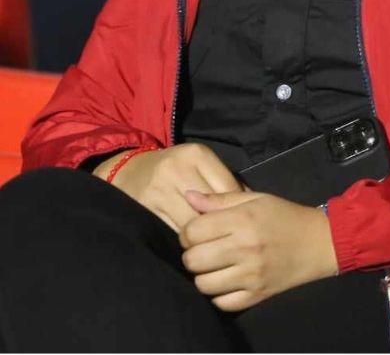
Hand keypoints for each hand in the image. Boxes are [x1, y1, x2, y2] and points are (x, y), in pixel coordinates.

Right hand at [93, 142, 243, 232]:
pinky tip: (190, 244)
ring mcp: (158, 191)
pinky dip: (183, 241)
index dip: (236, 209)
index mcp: (196, 155)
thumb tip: (251, 202)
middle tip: (228, 238)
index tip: (240, 222)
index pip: (228, 189)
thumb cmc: (174, 169)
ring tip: (211, 244)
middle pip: (210, 209)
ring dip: (203, 237)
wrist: (127, 171)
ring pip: (191, 224)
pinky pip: (171, 232)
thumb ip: (224, 180)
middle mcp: (176, 170)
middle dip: (220, 226)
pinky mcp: (143, 210)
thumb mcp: (200, 164)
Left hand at [178, 189, 337, 311]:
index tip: (199, 233)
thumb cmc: (285, 216)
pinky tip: (229, 281)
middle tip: (206, 250)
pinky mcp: (257, 295)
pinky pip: (220, 302)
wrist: (321, 242)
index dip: (189, 232)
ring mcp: (251, 275)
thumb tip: (188, 197)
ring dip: (205, 275)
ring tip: (217, 266)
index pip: (192, 232)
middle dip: (193, 254)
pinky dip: (220, 294)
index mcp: (243, 220)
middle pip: (192, 260)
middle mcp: (245, 248)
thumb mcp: (256, 199)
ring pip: (202, 284)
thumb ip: (220, 199)